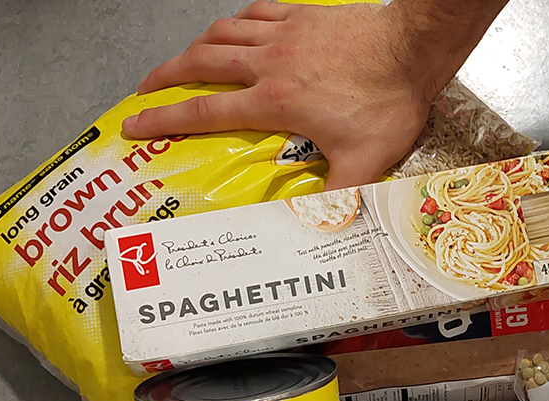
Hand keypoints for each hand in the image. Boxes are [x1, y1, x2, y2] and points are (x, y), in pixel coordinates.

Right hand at [122, 1, 462, 189]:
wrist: (413, 49)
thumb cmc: (388, 103)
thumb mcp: (364, 162)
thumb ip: (338, 198)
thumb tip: (318, 230)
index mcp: (275, 102)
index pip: (204, 111)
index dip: (163, 118)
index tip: (135, 123)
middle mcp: (270, 63)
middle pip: (200, 64)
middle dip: (164, 77)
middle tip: (144, 90)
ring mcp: (284, 35)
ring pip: (221, 33)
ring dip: (193, 47)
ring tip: (180, 62)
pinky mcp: (302, 16)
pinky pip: (256, 12)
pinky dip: (235, 22)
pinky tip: (233, 30)